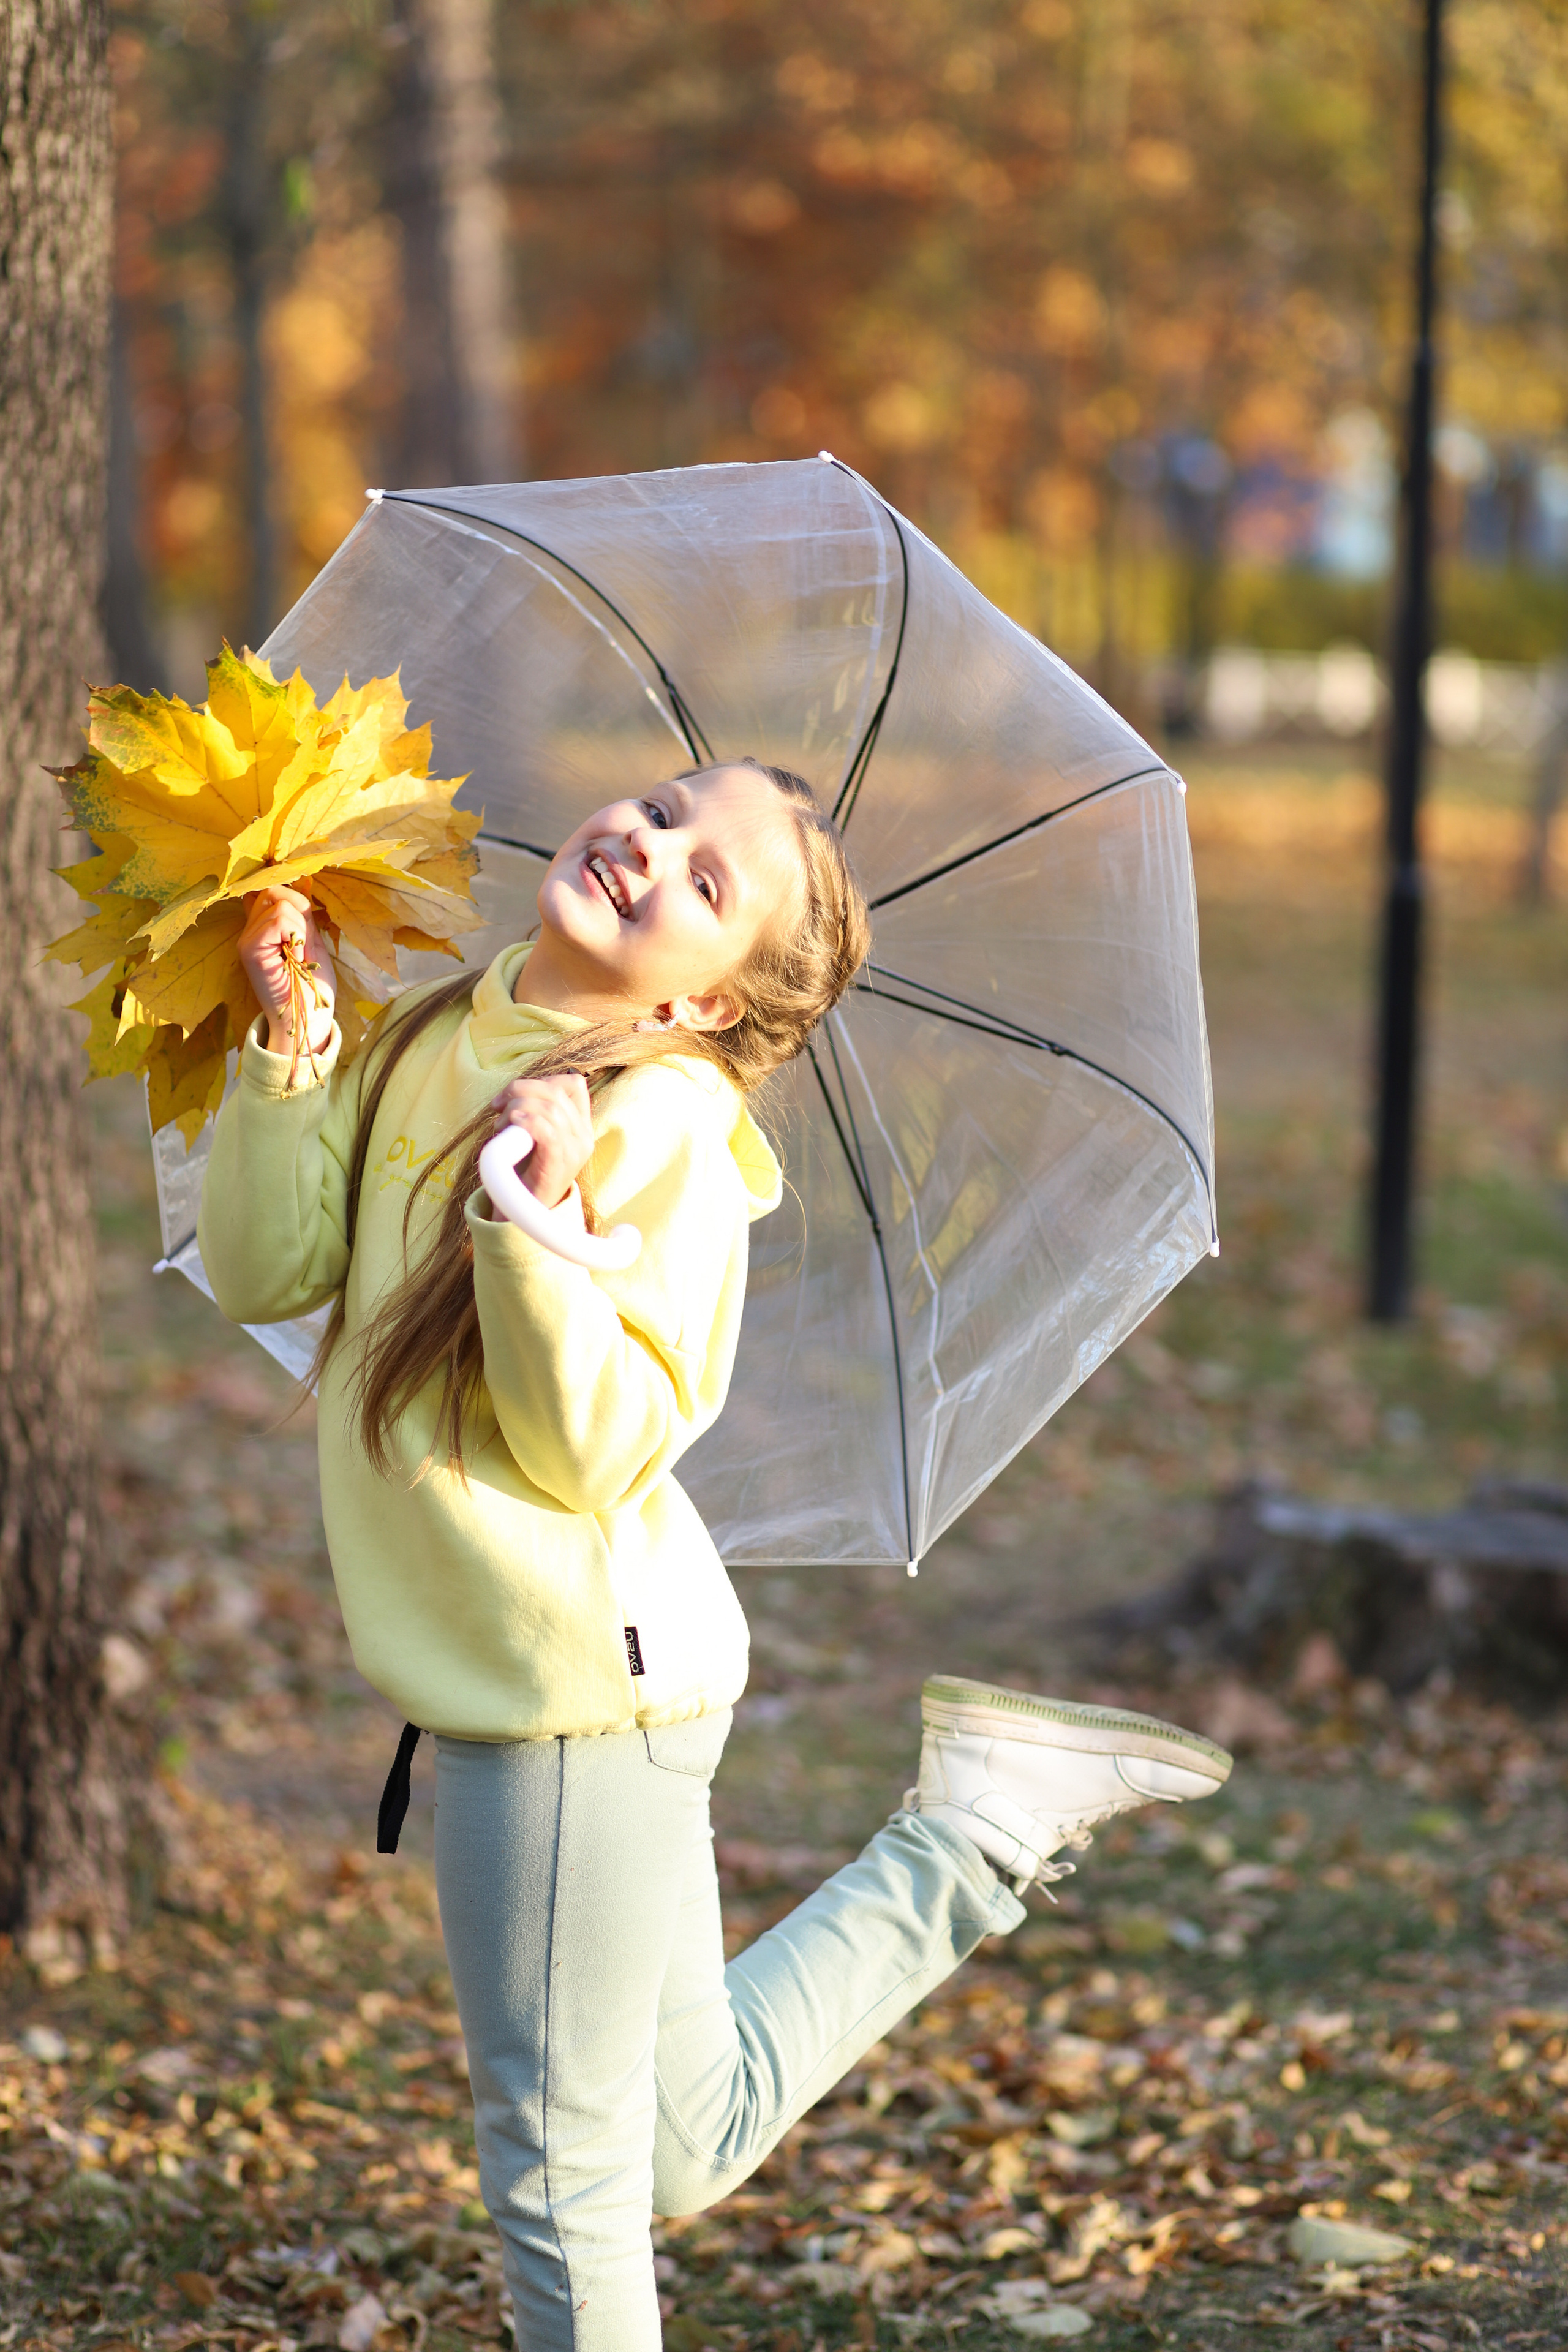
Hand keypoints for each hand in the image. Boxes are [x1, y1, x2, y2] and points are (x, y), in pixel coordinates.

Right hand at [238, 886, 335, 1057]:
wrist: (308, 1020)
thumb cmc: (312, 986)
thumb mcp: (312, 941)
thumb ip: (302, 915)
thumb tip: (298, 885)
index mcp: (263, 929)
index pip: (274, 892)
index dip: (295, 902)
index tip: (305, 933)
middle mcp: (249, 932)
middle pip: (274, 891)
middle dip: (299, 912)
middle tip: (302, 947)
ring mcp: (246, 940)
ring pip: (278, 902)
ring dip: (300, 928)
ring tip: (298, 956)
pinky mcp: (249, 949)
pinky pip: (277, 918)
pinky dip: (296, 935)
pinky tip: (296, 958)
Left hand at [490, 1072, 592, 1210]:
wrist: (524, 1213)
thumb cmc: (524, 1172)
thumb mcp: (533, 1136)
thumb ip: (534, 1113)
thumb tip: (514, 1090)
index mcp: (581, 1126)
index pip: (574, 1084)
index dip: (541, 1080)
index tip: (512, 1095)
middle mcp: (583, 1137)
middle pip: (556, 1091)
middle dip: (519, 1090)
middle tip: (496, 1106)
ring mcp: (575, 1150)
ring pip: (549, 1108)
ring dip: (515, 1108)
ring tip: (498, 1125)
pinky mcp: (560, 1163)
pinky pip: (547, 1130)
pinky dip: (526, 1121)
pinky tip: (510, 1125)